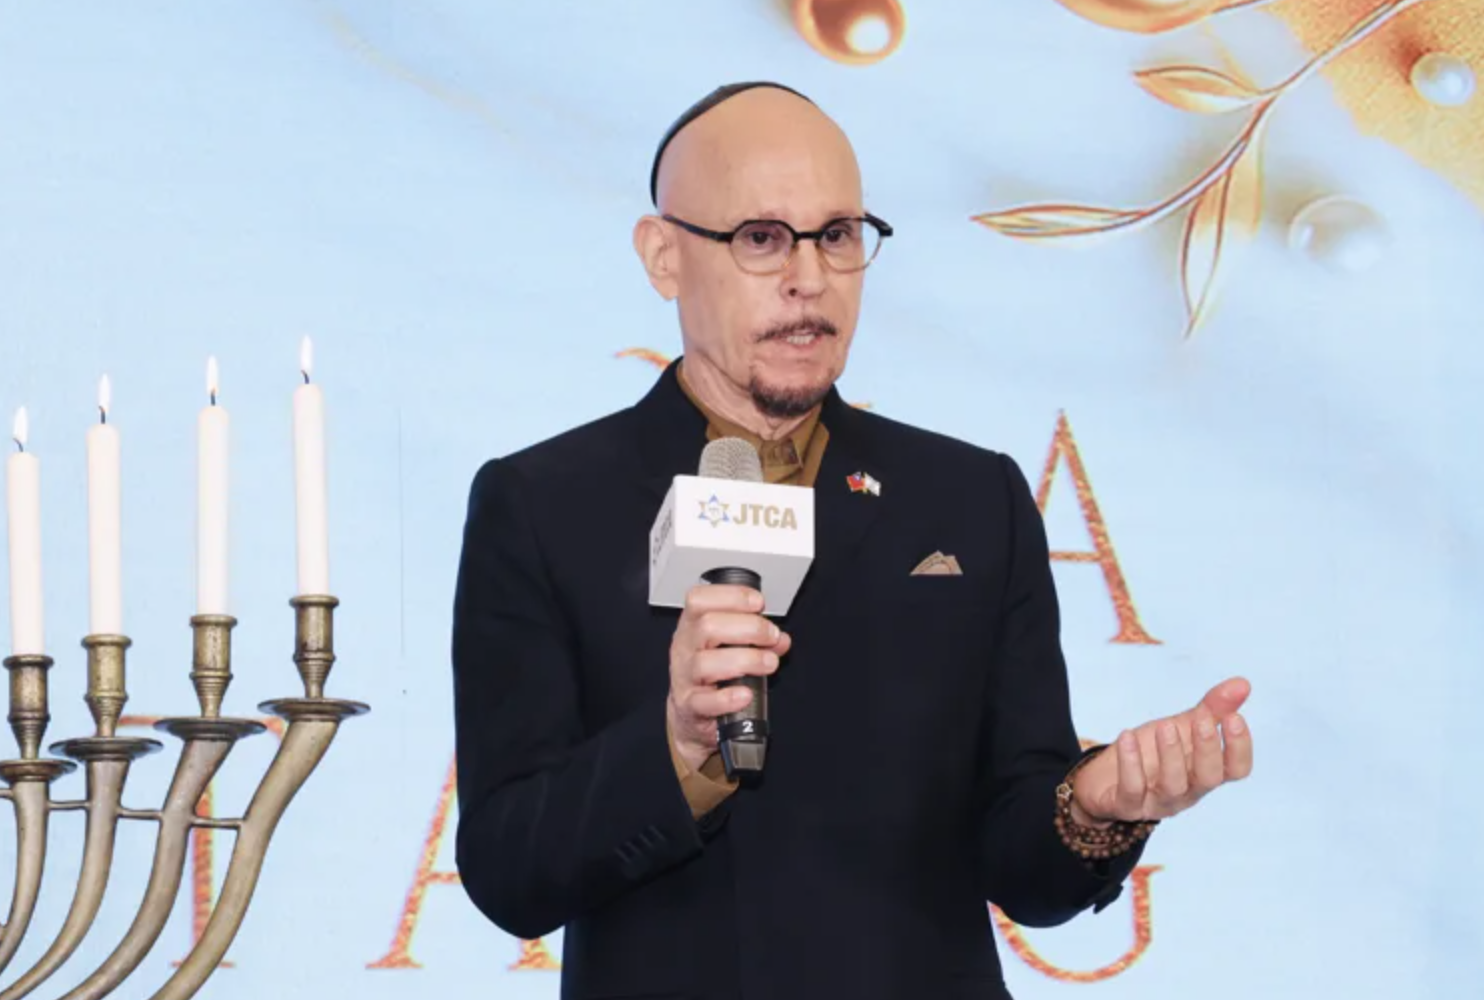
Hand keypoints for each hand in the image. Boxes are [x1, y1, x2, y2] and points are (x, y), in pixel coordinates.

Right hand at [666, 584, 790, 772]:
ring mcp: (684, 677)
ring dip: (746, 660)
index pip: (699, 599)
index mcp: (692, 625)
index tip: (758, 603)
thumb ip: (756, 639)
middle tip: (771, 637)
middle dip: (749, 628)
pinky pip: (704, 702)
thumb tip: (780, 639)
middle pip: (708, 626)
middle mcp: (685, 647)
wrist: (690, 711)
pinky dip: (728, 698)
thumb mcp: (727, 646)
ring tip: (768, 663)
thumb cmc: (709, 672)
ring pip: (706, 663)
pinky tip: (746, 694)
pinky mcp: (690, 706)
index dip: (732, 596)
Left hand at [1070, 677, 1253, 826]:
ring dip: (1170, 754)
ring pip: (1173, 785)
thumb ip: (1212, 708)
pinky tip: (1126, 736)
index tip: (1234, 718)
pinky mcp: (1127, 804)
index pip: (1237, 769)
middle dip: (1208, 749)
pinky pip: (1132, 788)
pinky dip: (1130, 763)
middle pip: (1209, 778)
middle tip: (1203, 720)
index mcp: (1205, 772)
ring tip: (1165, 726)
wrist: (1105, 778)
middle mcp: (1187, 791)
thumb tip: (1243, 683)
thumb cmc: (1152, 752)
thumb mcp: (1182, 726)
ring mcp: (1158, 801)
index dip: (1240, 747)